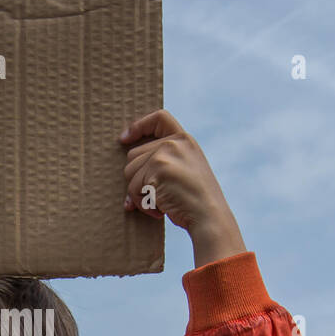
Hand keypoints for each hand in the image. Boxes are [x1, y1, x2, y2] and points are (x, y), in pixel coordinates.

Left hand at [120, 109, 246, 264]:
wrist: (209, 217)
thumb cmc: (196, 202)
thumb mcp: (186, 171)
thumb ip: (166, 160)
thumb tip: (130, 167)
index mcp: (185, 140)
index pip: (160, 118)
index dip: (139, 126)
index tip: (124, 138)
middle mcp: (174, 143)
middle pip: (133, 155)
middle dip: (138, 180)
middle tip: (156, 197)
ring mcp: (165, 154)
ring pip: (129, 173)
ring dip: (139, 195)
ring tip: (161, 204)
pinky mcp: (157, 169)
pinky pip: (133, 189)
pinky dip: (142, 205)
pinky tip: (160, 210)